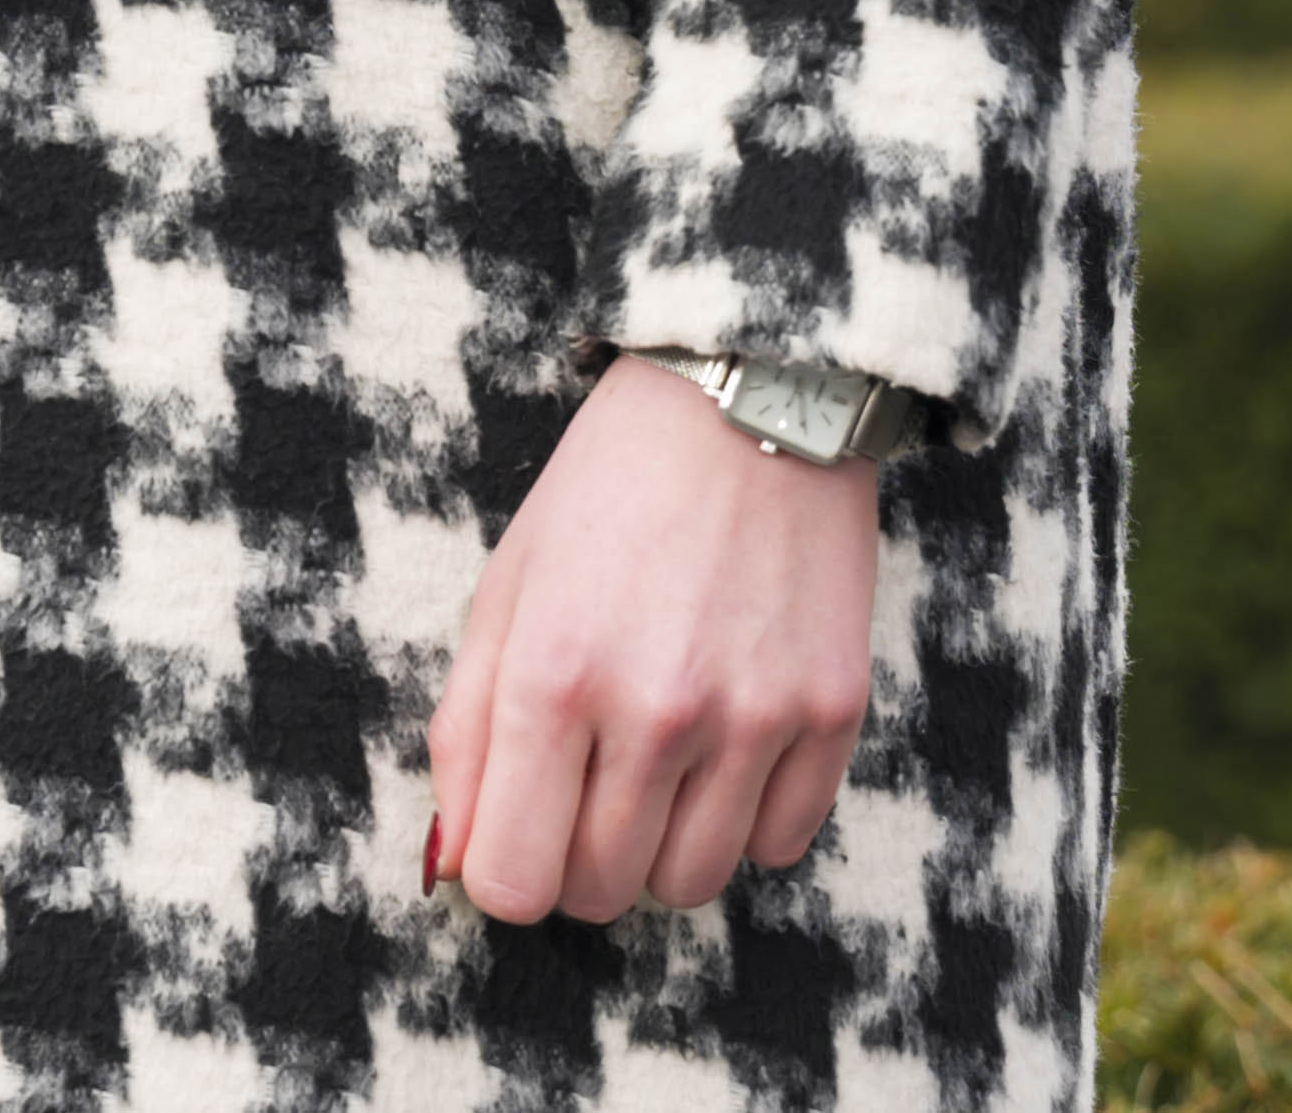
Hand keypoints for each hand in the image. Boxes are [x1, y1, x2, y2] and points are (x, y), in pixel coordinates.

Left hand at [417, 358, 885, 923]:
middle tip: (584, 786)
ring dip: (660, 848)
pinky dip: (744, 820)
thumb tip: (459, 864)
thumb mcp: (505, 592)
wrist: (747, 403)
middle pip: (602, 889)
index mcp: (551, 676)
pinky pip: (778, 846)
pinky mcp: (832, 714)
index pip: (513, 879)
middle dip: (578, 860)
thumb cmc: (607, 494)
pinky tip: (725, 748)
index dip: (506, 875)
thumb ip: (467, 734)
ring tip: (654, 766)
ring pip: (691, 884)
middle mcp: (654, 710)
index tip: (516, 836)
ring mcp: (753, 718)